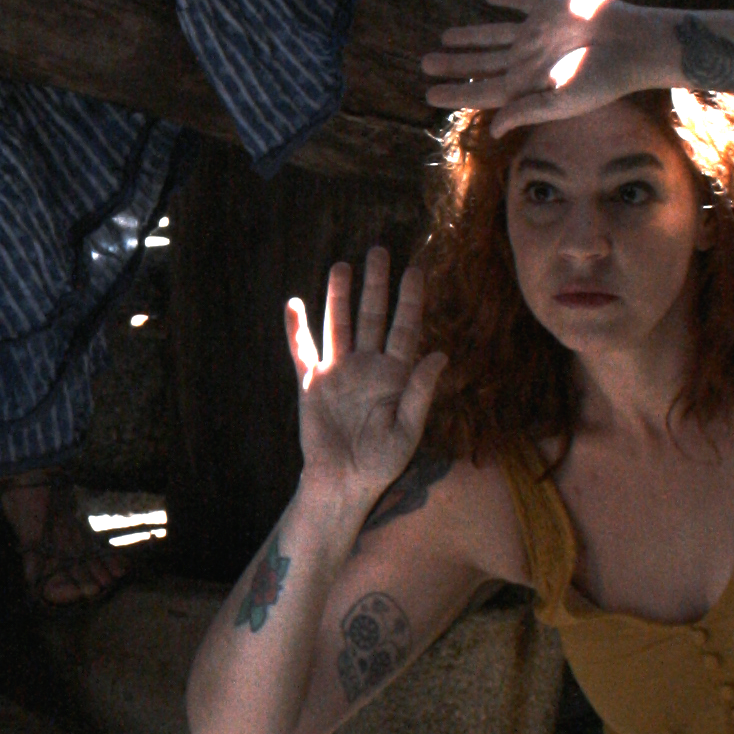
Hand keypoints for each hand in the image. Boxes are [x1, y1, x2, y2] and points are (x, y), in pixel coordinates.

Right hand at [289, 243, 445, 511]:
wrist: (343, 482)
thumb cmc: (381, 462)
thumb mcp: (408, 430)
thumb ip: (421, 391)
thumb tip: (440, 354)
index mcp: (395, 375)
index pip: (405, 328)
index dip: (410, 299)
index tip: (415, 269)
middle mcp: (367, 366)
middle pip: (372, 316)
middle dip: (375, 284)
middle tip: (378, 251)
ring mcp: (338, 372)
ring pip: (339, 324)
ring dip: (340, 296)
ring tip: (342, 265)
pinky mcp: (312, 383)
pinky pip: (302, 350)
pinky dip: (296, 329)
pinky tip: (294, 304)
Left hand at [424, 0, 659, 129]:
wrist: (635, 43)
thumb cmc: (603, 78)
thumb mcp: (563, 101)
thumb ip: (527, 110)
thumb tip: (493, 129)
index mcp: (528, 84)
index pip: (483, 91)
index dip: (455, 92)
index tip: (428, 94)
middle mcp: (529, 59)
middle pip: (482, 63)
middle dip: (454, 64)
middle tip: (424, 64)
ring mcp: (538, 34)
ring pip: (493, 34)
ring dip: (470, 35)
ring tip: (444, 37)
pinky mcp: (551, 8)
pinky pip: (522, 1)